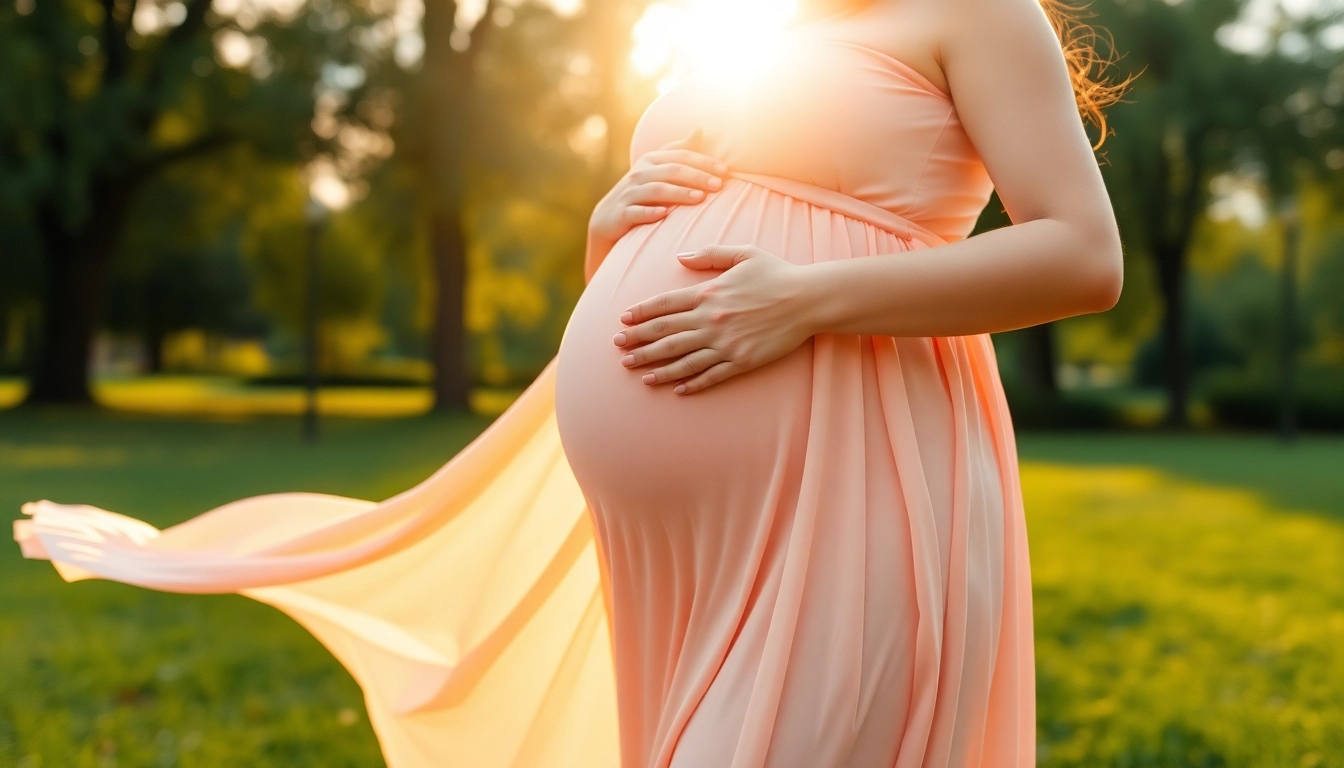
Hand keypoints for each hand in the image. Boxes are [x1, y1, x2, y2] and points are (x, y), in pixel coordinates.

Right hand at [588, 129, 726, 257]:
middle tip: (718, 185)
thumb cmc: (639, 191)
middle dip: (697, 176)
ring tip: (700, 198)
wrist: (607, 218)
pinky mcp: (621, 214)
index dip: (703, 162)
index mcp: (650, 161)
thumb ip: (678, 151)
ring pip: (656, 190)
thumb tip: (700, 129)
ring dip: (679, 193)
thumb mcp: (656, 168)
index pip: (680, 156)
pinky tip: (665, 214)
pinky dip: (650, 212)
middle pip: (671, 171)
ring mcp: (628, 194)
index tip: (725, 171)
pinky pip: (636, 212)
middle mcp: (639, 174)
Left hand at [612, 246, 814, 394]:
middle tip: (618, 349)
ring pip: (683, 359)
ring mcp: (726, 343)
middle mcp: (712, 320)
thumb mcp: (743, 253)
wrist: (808, 300)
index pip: (665, 305)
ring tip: (637, 373)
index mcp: (709, 293)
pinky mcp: (742, 361)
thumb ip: (709, 254)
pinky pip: (711, 375)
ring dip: (656, 367)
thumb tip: (680, 256)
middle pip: (666, 334)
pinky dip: (692, 383)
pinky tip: (676, 390)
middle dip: (638, 342)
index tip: (623, 320)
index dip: (641, 313)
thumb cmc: (777, 273)